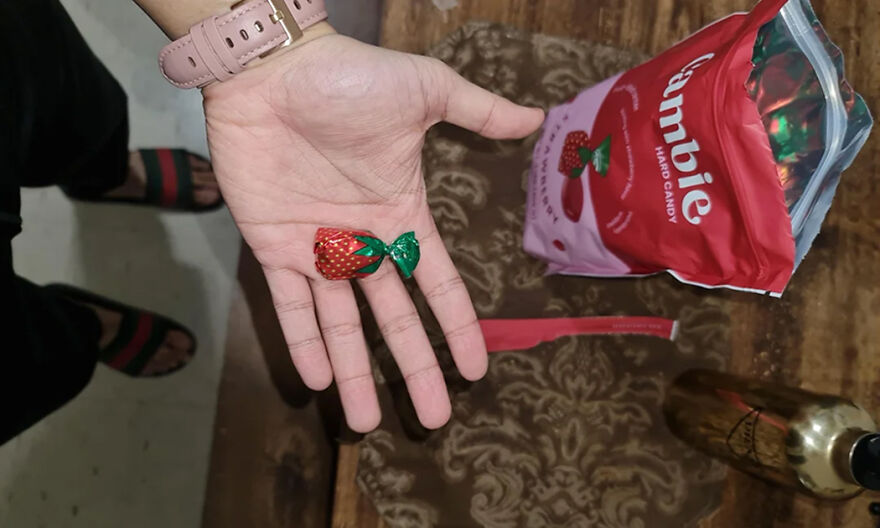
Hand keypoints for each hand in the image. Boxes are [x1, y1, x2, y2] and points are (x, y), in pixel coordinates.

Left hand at [203, 29, 543, 431]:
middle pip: (394, 318)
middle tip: (434, 419)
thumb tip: (535, 116)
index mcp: (401, 213)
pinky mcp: (273, 246)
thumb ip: (477, 111)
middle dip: (414, 368)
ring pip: (341, 324)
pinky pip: (289, 305)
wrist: (271, 69)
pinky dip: (302, 342)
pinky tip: (317, 382)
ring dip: (354, 372)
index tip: (476, 368)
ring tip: (366, 422)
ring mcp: (317, 247)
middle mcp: (363, 240)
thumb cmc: (349, 78)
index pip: (437, 283)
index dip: (456, 326)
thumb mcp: (426, 91)